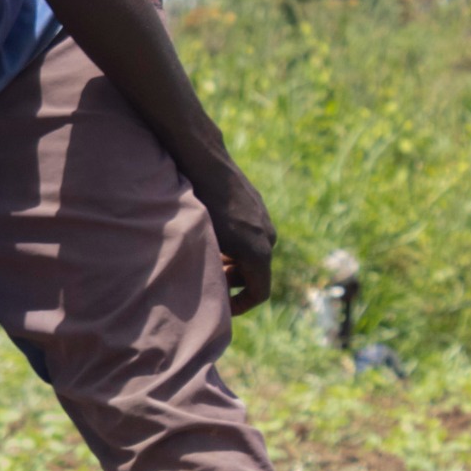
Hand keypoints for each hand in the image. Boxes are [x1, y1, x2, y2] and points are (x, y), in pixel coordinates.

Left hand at [203, 175, 275, 314]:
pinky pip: (252, 234)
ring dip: (234, 262)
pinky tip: (213, 236)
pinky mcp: (258, 206)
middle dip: (233, 282)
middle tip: (209, 281)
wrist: (205, 162)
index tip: (222, 307)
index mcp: (260, 252)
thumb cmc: (200, 206)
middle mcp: (269, 237)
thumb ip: (214, 271)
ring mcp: (266, 219)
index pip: (260, 292)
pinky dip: (236, 244)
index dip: (241, 305)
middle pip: (255, 273)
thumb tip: (212, 290)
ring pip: (253, 253)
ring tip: (208, 257)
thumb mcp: (205, 245)